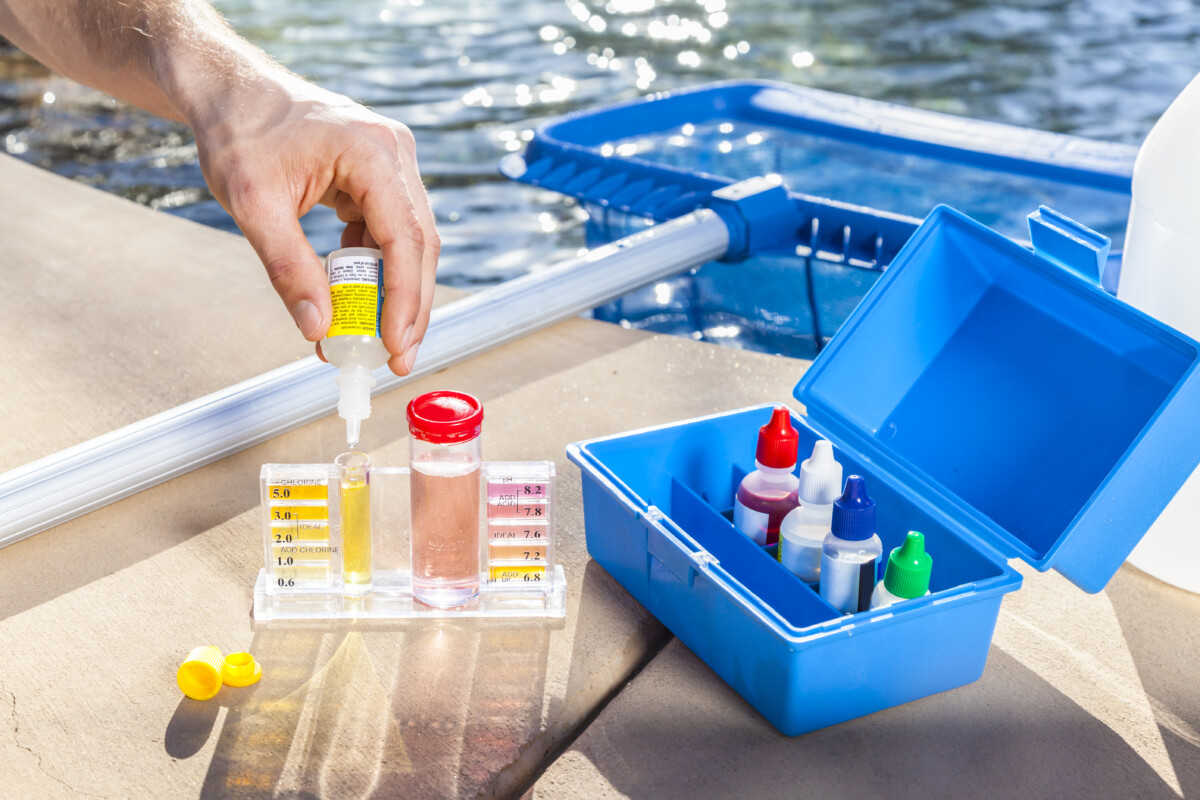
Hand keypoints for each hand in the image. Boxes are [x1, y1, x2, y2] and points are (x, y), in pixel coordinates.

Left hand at [189, 69, 438, 375]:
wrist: (228, 89)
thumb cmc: (238, 132)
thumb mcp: (254, 205)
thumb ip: (289, 269)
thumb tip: (317, 328)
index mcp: (373, 152)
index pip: (405, 238)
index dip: (405, 299)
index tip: (396, 345)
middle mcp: (395, 154)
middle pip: (420, 246)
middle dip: (410, 307)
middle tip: (397, 358)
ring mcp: (391, 164)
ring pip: (410, 243)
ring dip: (395, 293)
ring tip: (376, 340)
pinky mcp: (378, 177)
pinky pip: (389, 233)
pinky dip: (375, 271)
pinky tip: (357, 302)